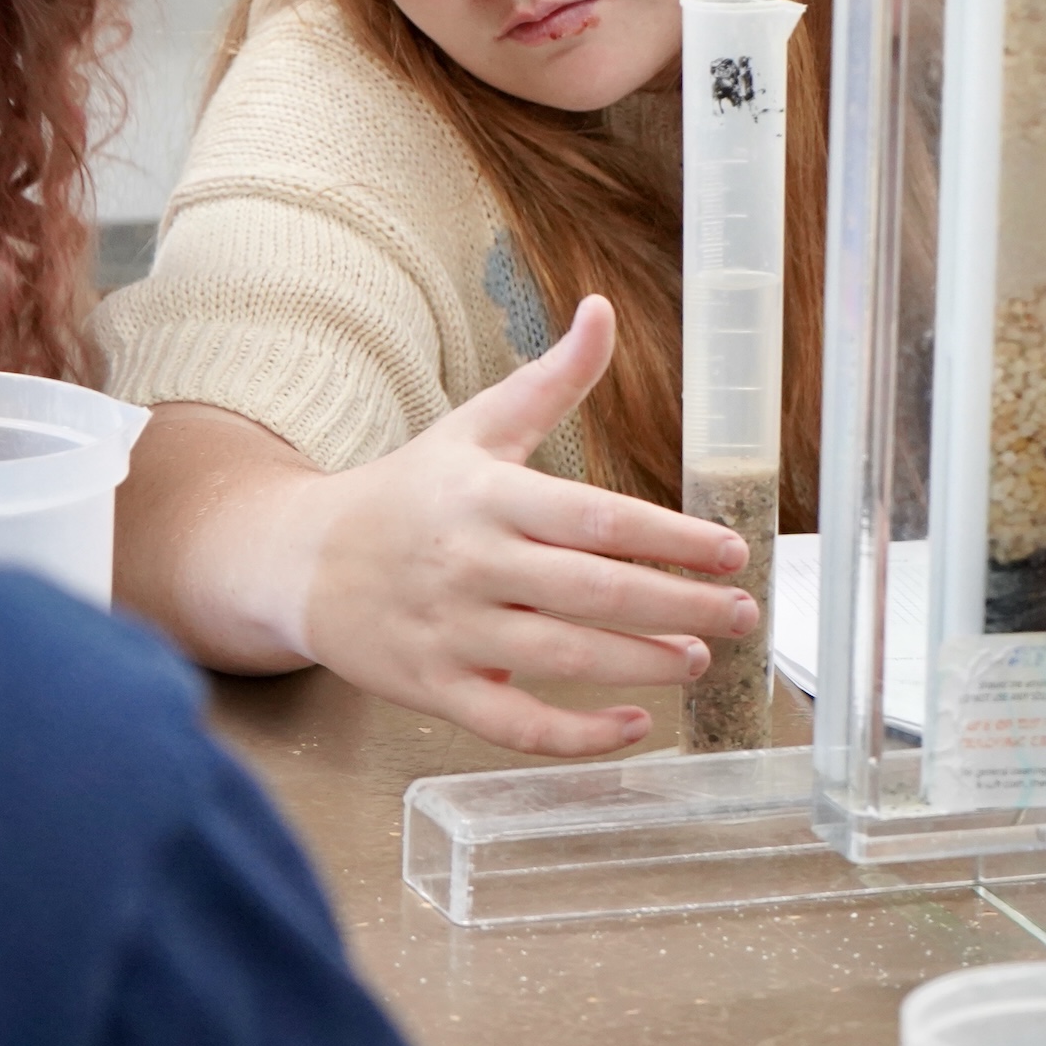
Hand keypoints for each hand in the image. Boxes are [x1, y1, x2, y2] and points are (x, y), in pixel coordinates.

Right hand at [269, 297, 759, 757]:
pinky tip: (634, 725)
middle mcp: (473, 564)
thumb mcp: (473, 427)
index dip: (669, 538)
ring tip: (700, 659)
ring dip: (642, 664)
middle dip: (679, 606)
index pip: (595, 517)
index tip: (731, 552)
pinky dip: (577, 735)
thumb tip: (602, 310)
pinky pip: (515, 724)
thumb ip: (550, 380)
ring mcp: (453, 632)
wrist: (302, 560)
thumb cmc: (408, 493)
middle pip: (592, 591)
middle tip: (742, 614)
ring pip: (563, 659)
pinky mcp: (437, 689)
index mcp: (489, 496)